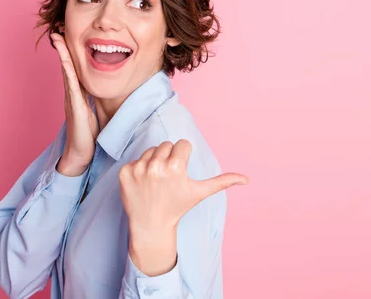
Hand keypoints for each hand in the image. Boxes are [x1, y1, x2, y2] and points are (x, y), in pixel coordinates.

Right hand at [51, 33, 97, 175]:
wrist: (80, 154)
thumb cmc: (88, 135)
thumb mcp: (94, 112)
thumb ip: (94, 100)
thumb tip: (100, 89)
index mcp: (78, 94)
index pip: (73, 68)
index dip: (70, 52)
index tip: (68, 35)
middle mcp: (72, 94)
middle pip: (67, 65)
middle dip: (63, 47)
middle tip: (58, 28)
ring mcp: (71, 99)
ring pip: (66, 72)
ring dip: (62, 54)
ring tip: (58, 37)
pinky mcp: (74, 106)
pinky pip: (70, 85)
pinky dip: (67, 71)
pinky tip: (65, 60)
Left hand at [118, 139, 247, 275]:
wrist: (150, 226)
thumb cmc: (177, 207)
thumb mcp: (200, 193)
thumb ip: (223, 182)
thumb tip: (246, 179)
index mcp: (176, 167)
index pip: (182, 144)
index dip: (184, 157)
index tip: (180, 173)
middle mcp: (156, 166)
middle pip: (166, 145)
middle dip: (169, 158)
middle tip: (168, 178)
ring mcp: (138, 169)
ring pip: (151, 150)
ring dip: (154, 162)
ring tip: (156, 181)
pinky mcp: (124, 173)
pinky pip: (135, 160)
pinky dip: (138, 170)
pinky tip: (143, 184)